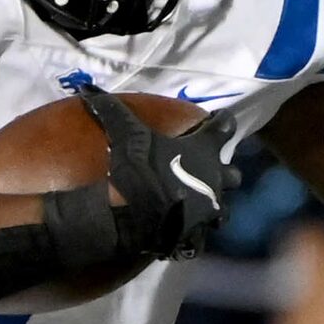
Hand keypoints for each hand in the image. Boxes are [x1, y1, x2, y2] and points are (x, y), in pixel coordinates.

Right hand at [78, 88, 239, 259]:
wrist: (137, 214)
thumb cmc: (140, 169)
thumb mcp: (126, 134)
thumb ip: (113, 111)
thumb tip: (88, 87)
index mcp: (205, 151)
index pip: (225, 127)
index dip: (223, 121)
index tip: (219, 120)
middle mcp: (216, 179)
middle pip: (234, 175)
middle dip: (226, 174)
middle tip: (211, 173)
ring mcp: (209, 210)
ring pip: (223, 210)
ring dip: (214, 207)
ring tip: (200, 206)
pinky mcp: (197, 234)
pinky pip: (200, 235)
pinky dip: (193, 233)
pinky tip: (183, 231)